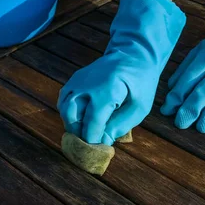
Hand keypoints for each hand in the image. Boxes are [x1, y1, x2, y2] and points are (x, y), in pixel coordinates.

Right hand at [57, 0, 185, 144]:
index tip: (97, 152)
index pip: (92, 123)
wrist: (134, 52)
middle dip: (79, 133)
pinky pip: (64, 100)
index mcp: (106, 91)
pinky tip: (79, 120)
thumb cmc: (140, 81)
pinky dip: (68, 113)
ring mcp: (77, 81)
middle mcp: (86, 85)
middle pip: (72, 116)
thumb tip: (103, 141)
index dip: (92, 140)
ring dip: (71, 124)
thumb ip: (121, 125)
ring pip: (64, 108)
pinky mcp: (74, 79)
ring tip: (84, 133)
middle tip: (89, 144)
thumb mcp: (140, 106)